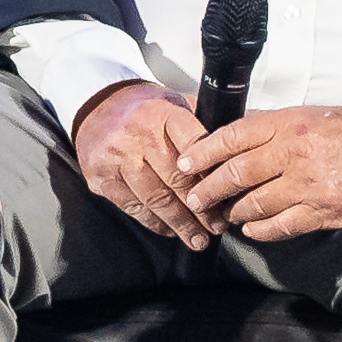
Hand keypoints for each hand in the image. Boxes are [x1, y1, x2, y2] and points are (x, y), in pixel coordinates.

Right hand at [70, 80, 216, 248]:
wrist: (96, 108)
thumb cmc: (143, 111)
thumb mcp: (175, 103)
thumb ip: (204, 122)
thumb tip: (245, 140)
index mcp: (161, 114)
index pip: (195, 146)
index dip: (214, 173)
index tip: (230, 193)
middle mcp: (138, 135)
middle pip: (178, 179)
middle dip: (203, 208)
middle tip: (218, 225)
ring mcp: (118, 158)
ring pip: (157, 199)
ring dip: (181, 223)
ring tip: (199, 238)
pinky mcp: (102, 178)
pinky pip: (134, 207)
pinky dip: (155, 223)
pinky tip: (169, 229)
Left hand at [184, 100, 341, 238]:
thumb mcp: (307, 114)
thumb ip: (270, 125)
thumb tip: (233, 134)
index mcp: (287, 124)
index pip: (233, 138)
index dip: (203, 153)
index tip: (185, 164)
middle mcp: (293, 153)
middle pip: (237, 174)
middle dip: (209, 188)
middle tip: (195, 198)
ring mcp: (306, 185)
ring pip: (254, 203)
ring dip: (233, 211)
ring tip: (223, 214)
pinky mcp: (320, 211)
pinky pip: (279, 226)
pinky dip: (259, 229)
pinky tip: (250, 228)